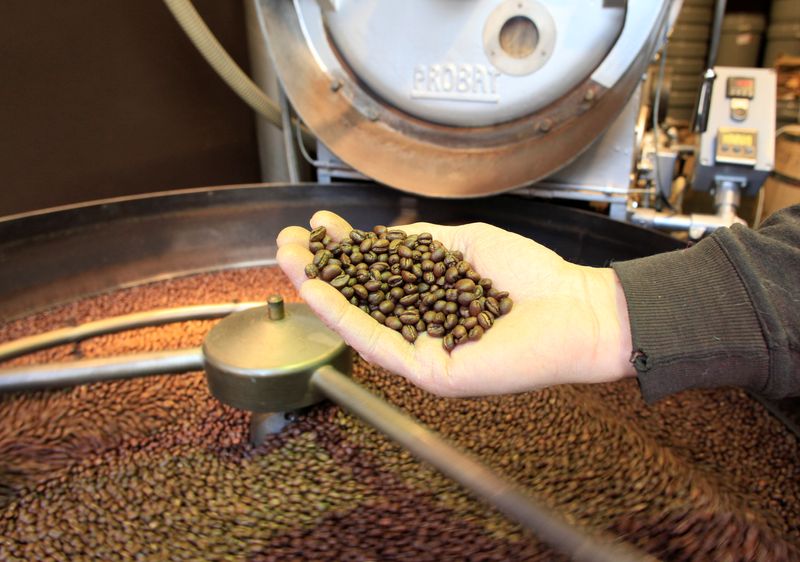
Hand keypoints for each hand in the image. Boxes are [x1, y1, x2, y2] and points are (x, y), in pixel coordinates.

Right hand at [277, 211, 634, 396]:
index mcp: (431, 304)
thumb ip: (422, 246)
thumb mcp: (465, 247)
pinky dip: (346, 318)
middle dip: (320, 271)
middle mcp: (422, 331)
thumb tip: (380, 238)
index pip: (376, 279)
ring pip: (360, 325)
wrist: (578, 308)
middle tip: (287, 243)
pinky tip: (320, 292)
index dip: (345, 254)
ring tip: (289, 262)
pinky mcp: (432, 373)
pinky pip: (380, 344)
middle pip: (359, 303)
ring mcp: (425, 355)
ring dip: (321, 293)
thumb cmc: (531, 277)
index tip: (320, 227)